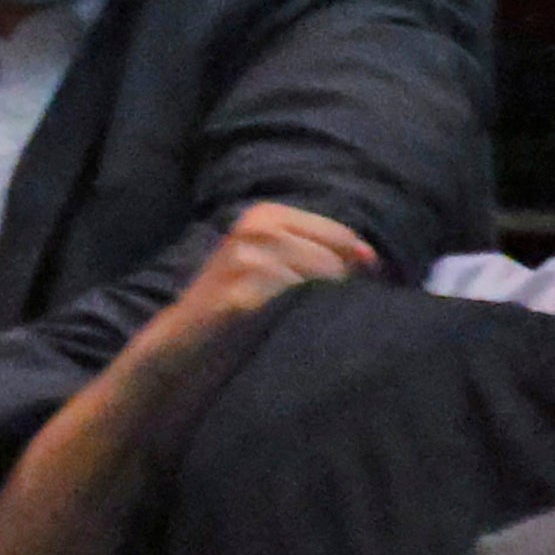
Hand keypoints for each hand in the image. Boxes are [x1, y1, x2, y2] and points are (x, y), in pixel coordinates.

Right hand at [161, 203, 378, 343]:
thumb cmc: (238, 304)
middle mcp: (256, 227)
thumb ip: (316, 250)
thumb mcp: (272, 261)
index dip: (358, 263)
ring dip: (323, 303)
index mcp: (266, 213)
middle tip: (322, 310)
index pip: (340, 233)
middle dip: (342, 284)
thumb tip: (372, 257)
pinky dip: (303, 318)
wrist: (183, 341)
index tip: (358, 289)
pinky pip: (298, 301)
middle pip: (336, 255)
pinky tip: (285, 326)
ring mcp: (247, 257)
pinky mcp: (241, 293)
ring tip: (302, 319)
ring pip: (323, 277)